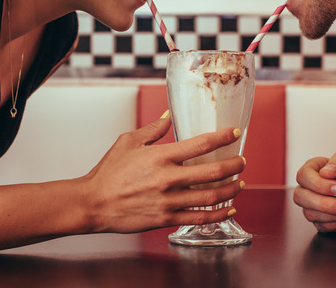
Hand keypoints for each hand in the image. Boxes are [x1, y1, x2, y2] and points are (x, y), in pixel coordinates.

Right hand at [80, 112, 245, 233]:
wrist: (93, 203)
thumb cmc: (108, 173)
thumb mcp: (128, 142)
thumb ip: (152, 130)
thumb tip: (168, 116)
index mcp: (161, 157)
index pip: (201, 144)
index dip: (223, 137)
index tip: (235, 133)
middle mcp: (169, 179)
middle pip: (214, 172)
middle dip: (235, 166)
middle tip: (242, 162)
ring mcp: (169, 201)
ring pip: (212, 197)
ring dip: (231, 190)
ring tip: (240, 184)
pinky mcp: (166, 219)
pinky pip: (200, 218)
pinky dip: (219, 215)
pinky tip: (229, 210)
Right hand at [293, 150, 335, 232]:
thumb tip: (325, 173)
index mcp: (311, 169)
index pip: (303, 176)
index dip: (318, 183)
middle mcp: (307, 188)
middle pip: (299, 196)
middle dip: (321, 202)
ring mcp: (311, 205)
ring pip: (308, 213)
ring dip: (328, 214)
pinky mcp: (319, 220)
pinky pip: (319, 226)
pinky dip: (333, 224)